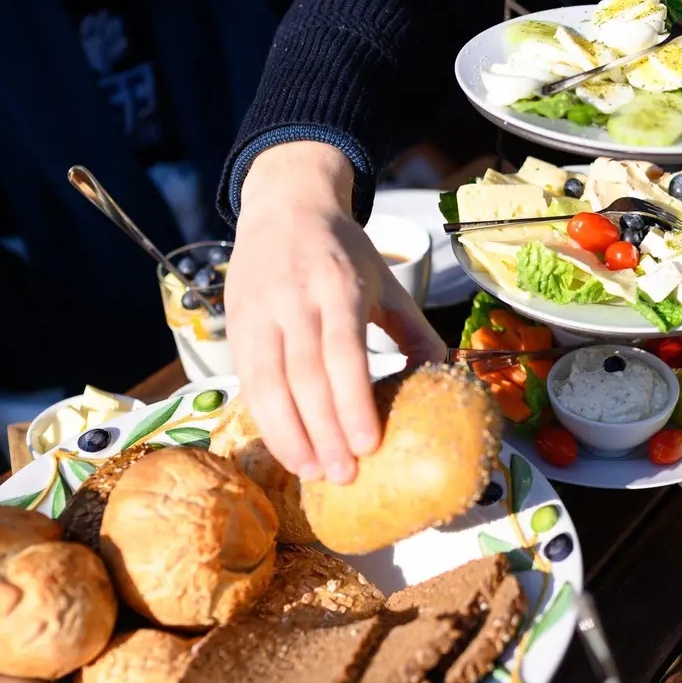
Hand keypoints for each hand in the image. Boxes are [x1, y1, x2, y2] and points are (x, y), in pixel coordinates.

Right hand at [226, 141, 444, 483]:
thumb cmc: (341, 252)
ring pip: (269, 384)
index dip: (352, 402)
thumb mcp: (386, 281)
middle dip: (325, 431)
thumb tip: (444, 375)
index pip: (343, 352)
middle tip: (344, 475)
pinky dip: (267, 420)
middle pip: (306, 376)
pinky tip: (287, 449)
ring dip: (290, 434)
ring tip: (313, 472)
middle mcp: (294, 301)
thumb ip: (414, 329)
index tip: (370, 445)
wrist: (283, 207)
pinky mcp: (237, 328)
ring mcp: (259, 314)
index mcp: (337, 287)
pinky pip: (250, 382)